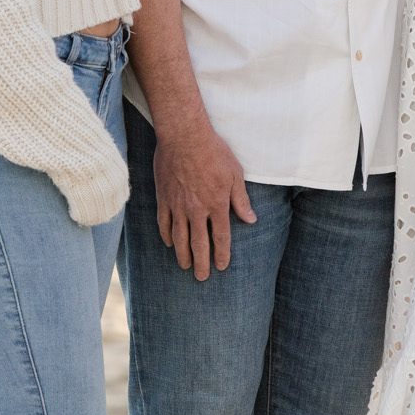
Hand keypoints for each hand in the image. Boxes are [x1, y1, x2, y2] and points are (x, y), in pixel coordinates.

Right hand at [151, 120, 255, 280]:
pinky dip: (166, 236)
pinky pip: (164, 223)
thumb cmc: (214, 152)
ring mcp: (178, 206)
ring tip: (185, 266)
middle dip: (201, 263)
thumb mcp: (235, 174)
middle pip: (199, 243)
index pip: (221, 237)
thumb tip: (251, 219)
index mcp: (217, 205)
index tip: (222, 266)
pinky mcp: (164, 198)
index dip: (222, 254)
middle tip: (201, 278)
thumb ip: (241, 200)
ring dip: (183, 255)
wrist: (184, 137)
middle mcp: (197, 210)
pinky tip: (169, 243)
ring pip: (180, 238)